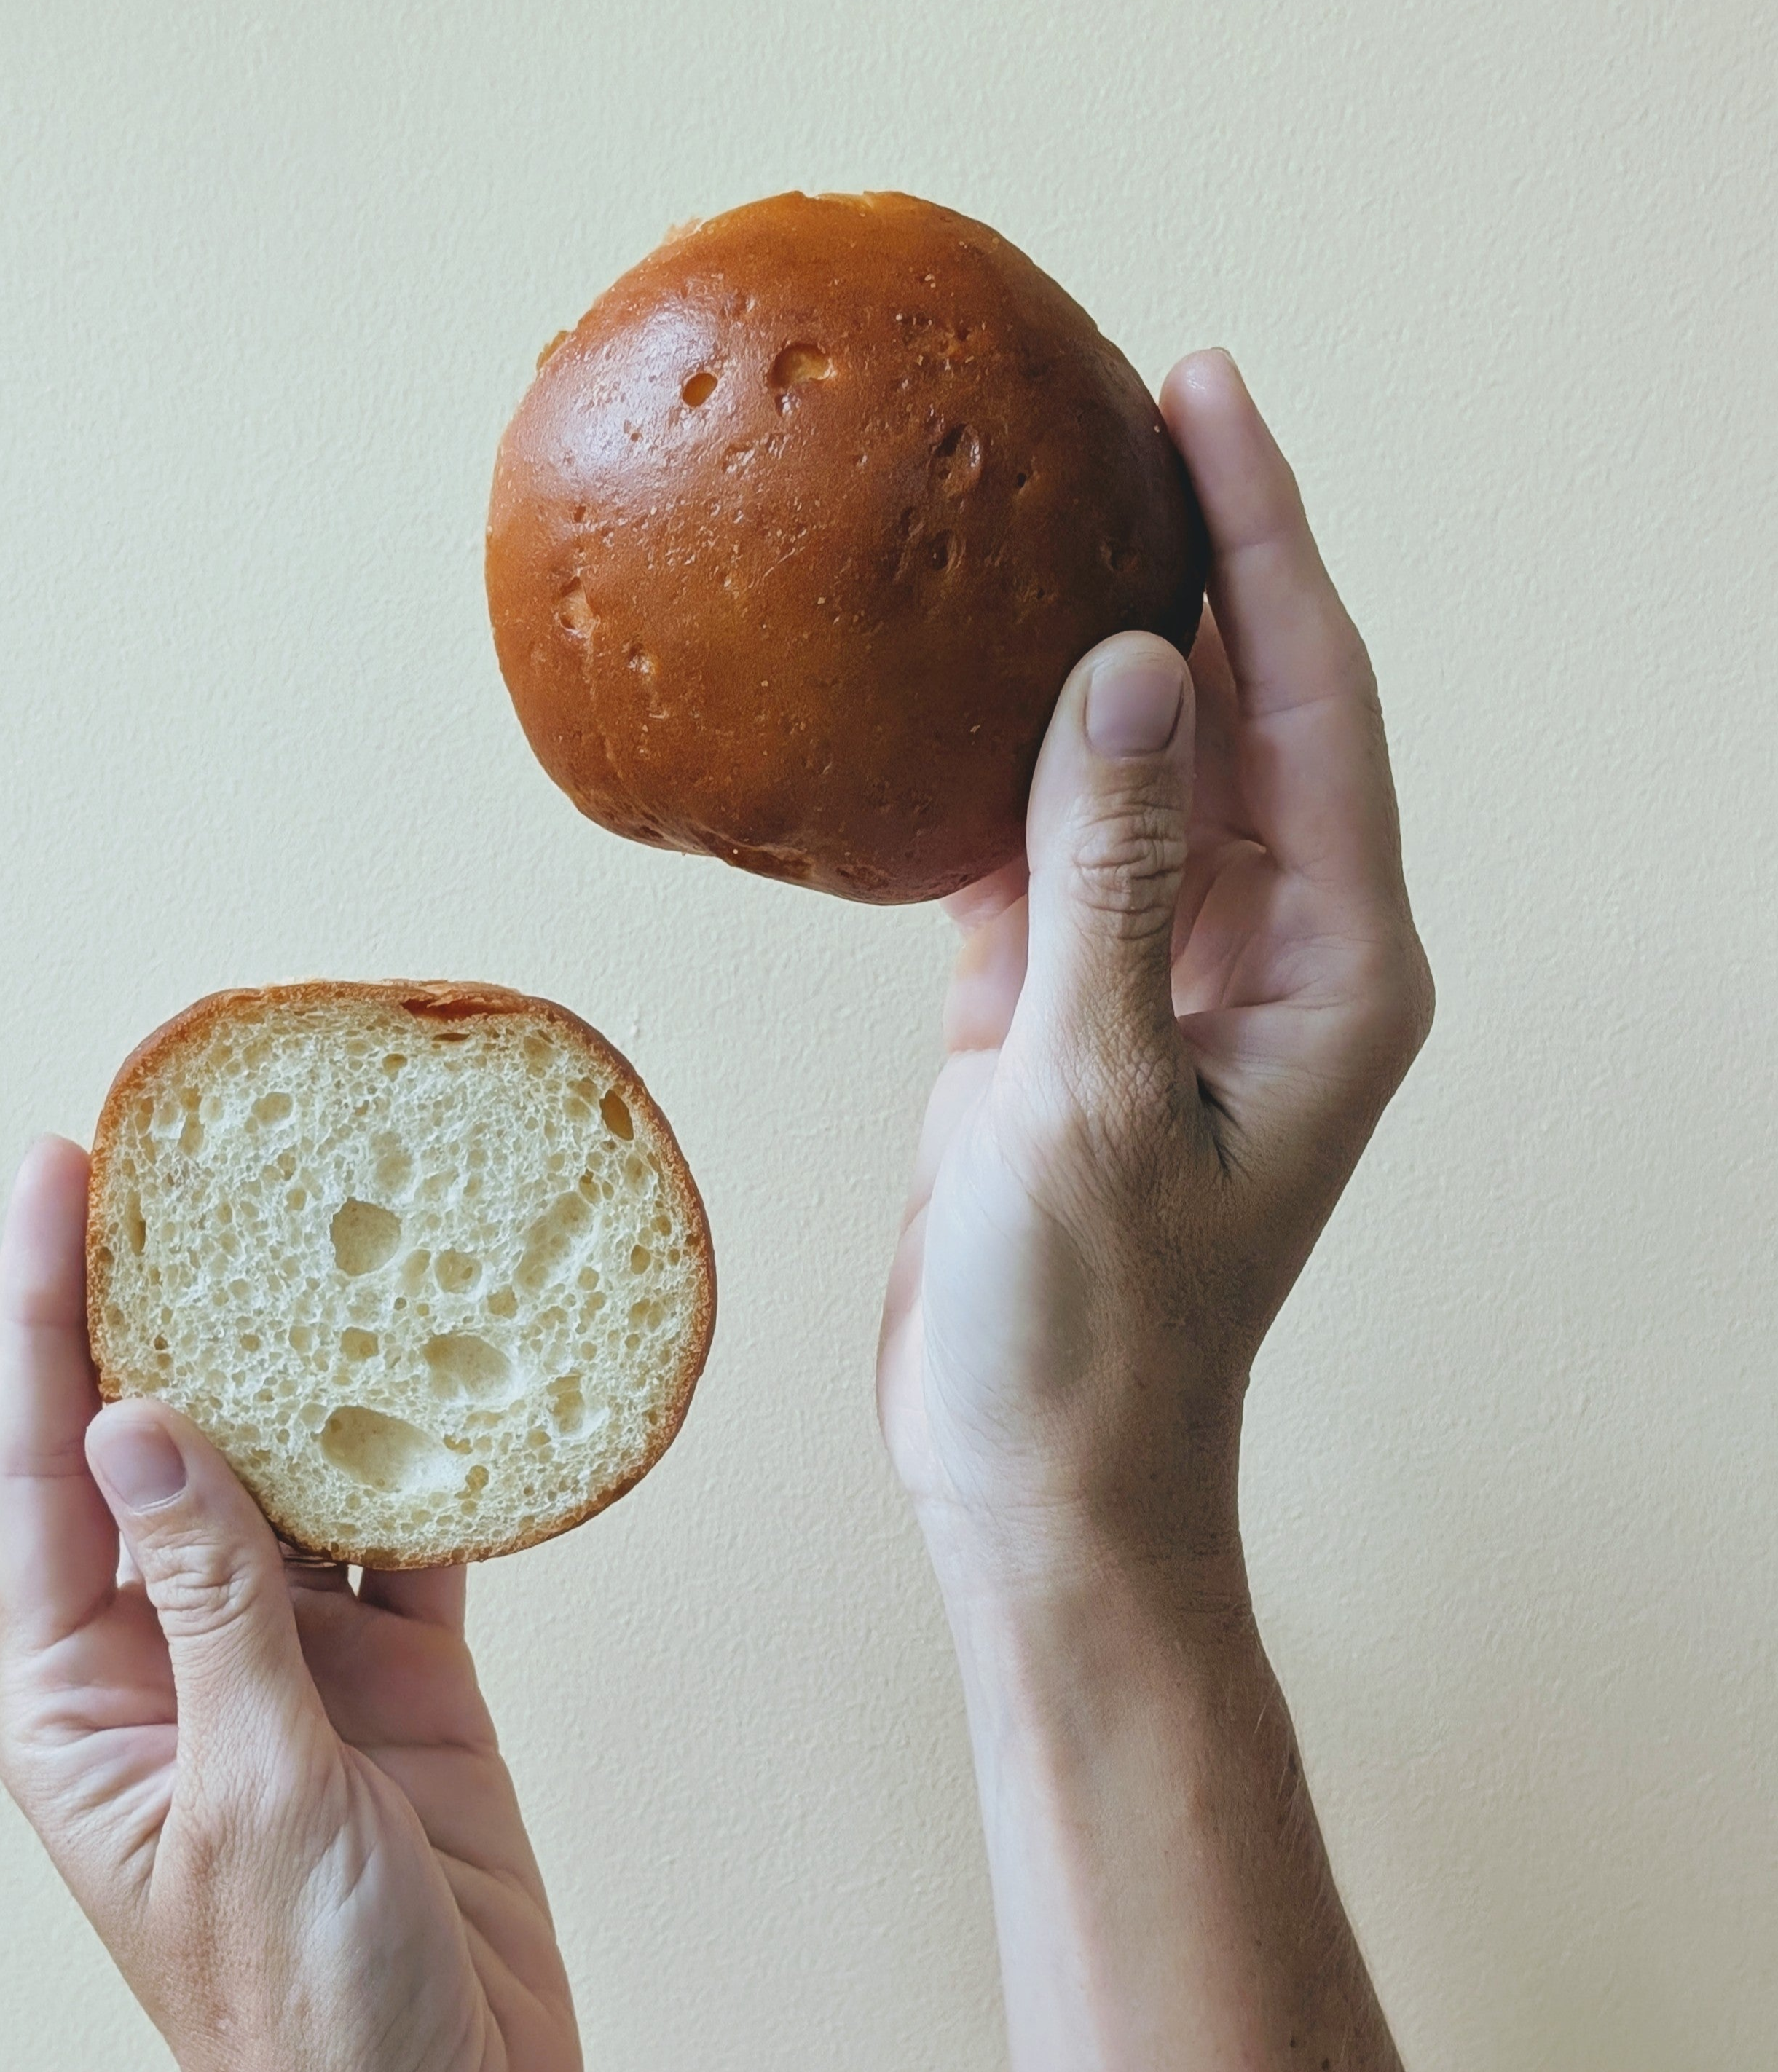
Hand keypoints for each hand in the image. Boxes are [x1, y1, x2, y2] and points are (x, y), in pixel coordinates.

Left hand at [0, 1137, 580, 2071]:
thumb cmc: (308, 2015)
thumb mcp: (251, 1802)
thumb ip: (214, 1606)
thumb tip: (142, 1426)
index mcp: (83, 1696)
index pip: (42, 1465)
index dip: (39, 1309)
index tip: (53, 1173)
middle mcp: (175, 1652)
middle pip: (160, 1440)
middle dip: (164, 1300)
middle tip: (188, 1160)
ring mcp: (293, 1658)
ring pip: (289, 1469)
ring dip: (307, 1360)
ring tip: (324, 1229)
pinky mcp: (399, 1674)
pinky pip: (405, 1535)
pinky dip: (428, 1459)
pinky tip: (449, 1375)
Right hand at [879, 350, 1433, 1592]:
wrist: (1037, 1470)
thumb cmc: (1091, 1329)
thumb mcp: (1097, 1093)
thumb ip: (1108, 876)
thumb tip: (1119, 670)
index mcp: (1332, 964)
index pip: (1311, 699)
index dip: (1261, 538)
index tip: (1202, 396)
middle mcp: (1267, 950)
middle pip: (1237, 707)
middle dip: (1187, 560)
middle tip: (1113, 410)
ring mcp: (1163, 973)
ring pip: (1136, 768)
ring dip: (1088, 652)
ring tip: (1028, 513)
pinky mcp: (1061, 1009)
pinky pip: (1040, 847)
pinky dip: (996, 769)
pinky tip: (944, 692)